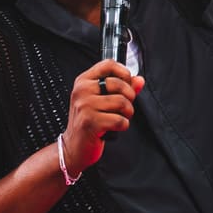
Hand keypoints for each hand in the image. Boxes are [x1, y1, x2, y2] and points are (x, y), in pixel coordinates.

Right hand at [60, 60, 144, 175]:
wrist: (74, 147)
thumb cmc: (89, 122)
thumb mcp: (102, 101)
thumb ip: (122, 89)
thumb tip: (139, 80)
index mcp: (84, 81)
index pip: (108, 64)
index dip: (124, 72)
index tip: (127, 83)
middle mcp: (82, 91)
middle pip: (118, 83)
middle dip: (129, 97)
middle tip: (124, 107)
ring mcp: (85, 106)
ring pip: (122, 102)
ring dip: (127, 113)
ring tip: (119, 118)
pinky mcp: (90, 122)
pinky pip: (120, 120)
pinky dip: (122, 126)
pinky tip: (113, 128)